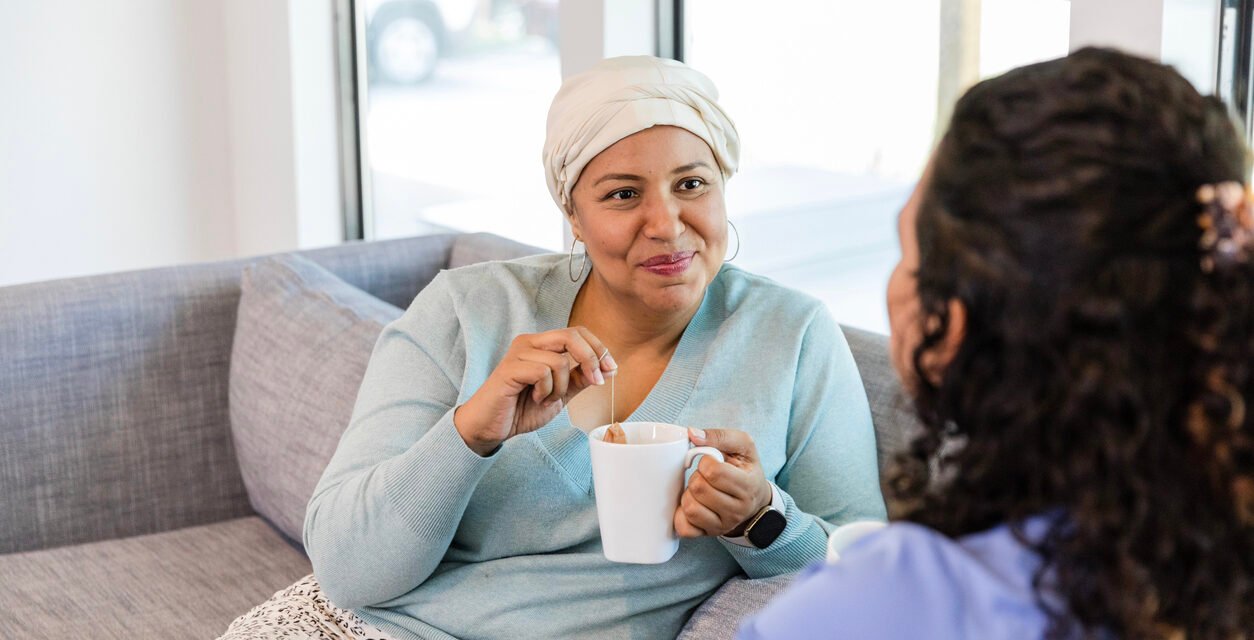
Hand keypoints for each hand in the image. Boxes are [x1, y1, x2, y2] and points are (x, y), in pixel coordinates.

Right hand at [454, 327, 617, 455]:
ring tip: (547, 399)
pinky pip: (542, 373)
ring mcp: (518, 353)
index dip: (599, 348)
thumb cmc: (522, 408)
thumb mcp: (561, 394)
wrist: (491, 427)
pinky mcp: (509, 368)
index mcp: (542, 345)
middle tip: (596, 382)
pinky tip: (536, 399)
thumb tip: (609, 369)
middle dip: (591, 359)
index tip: (611, 370)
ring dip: (562, 387)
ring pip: (560, 361)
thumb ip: (581, 379)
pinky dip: (546, 390)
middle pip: (572, 336)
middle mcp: (530, 343)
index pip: (577, 332)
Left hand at [674, 428, 772, 537]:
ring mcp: (722, 525)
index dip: (706, 462)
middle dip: (697, 477)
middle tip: (706, 477)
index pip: (714, 472)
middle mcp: (737, 510)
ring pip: (690, 507)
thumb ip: (719, 436)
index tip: (711, 462)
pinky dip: (682, 515)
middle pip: (699, 488)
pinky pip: (684, 528)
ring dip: (689, 494)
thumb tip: (692, 434)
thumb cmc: (745, 470)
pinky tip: (693, 504)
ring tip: (700, 490)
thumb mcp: (742, 446)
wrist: (754, 500)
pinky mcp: (708, 534)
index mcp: (748, 486)